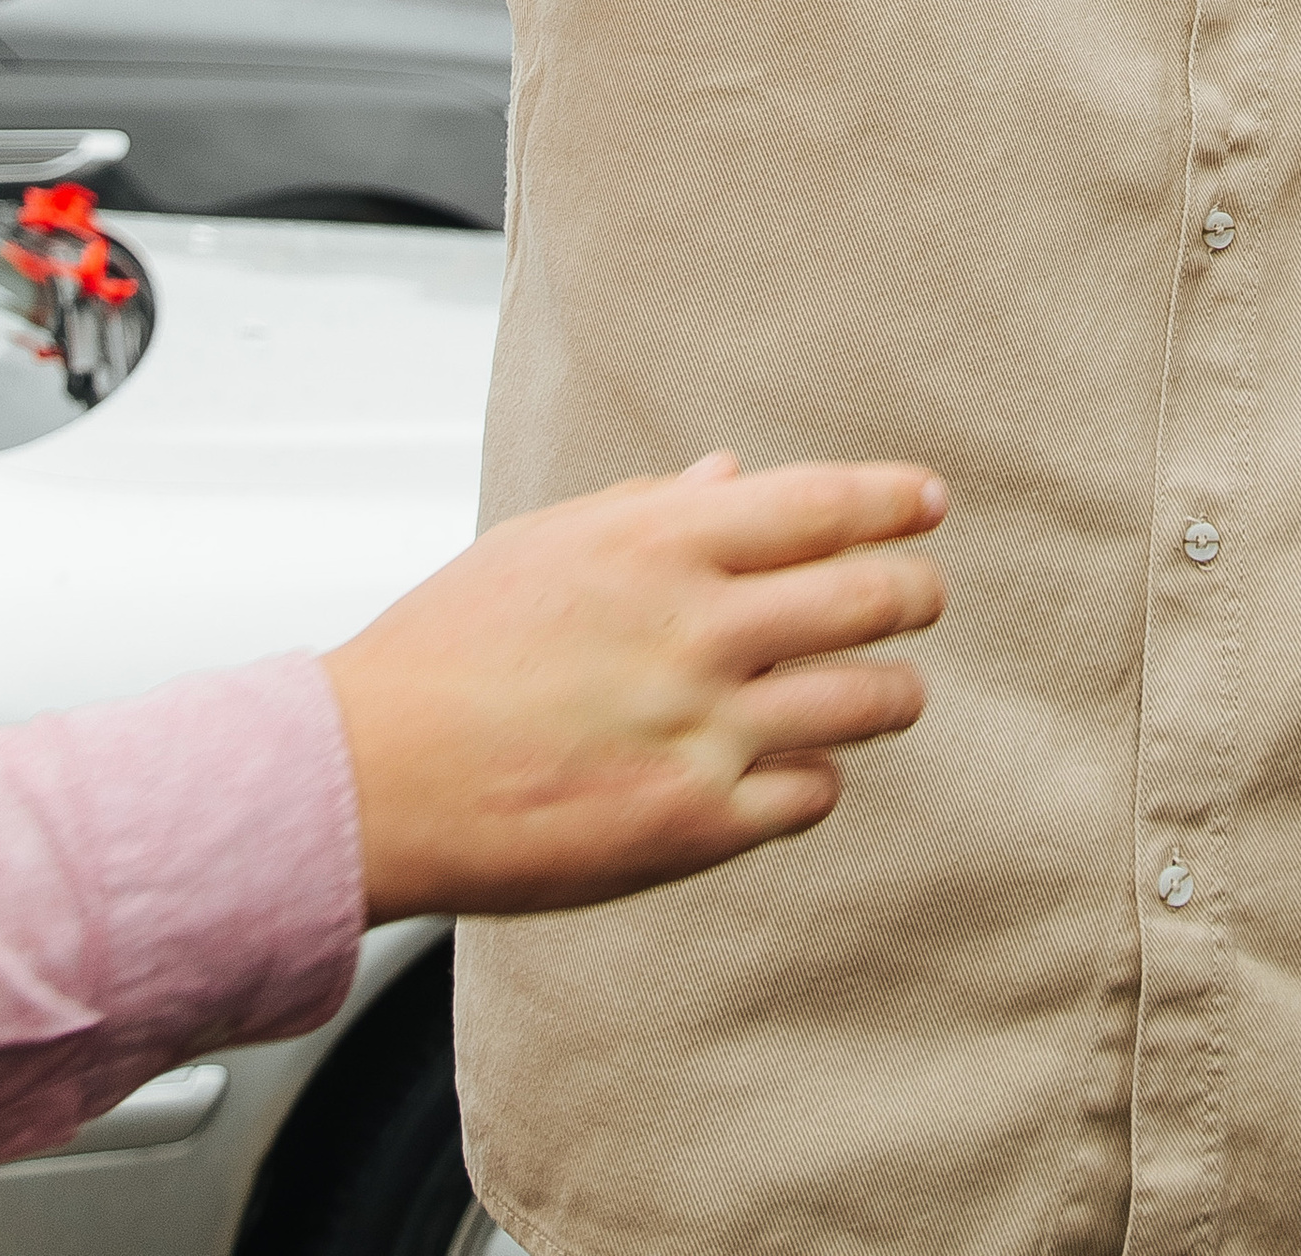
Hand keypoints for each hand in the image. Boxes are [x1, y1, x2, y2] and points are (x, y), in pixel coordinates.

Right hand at [323, 452, 945, 922]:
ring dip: (894, 690)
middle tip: (922, 592)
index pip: (825, 504)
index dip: (894, 499)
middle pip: (873, 598)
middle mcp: (698, 629)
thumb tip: (735, 476)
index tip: (929, 501)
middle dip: (916, 591)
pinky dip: (819, 774)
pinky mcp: (694, 824)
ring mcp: (704, 730)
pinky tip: (799, 764)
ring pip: (868, 700)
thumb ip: (654, 506)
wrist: (371, 778)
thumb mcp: (550, 543)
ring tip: (893, 688)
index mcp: (662, 544)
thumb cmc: (449, 649)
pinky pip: (811, 791)